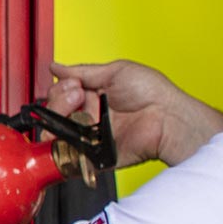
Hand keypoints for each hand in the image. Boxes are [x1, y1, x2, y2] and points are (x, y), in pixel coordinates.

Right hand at [49, 59, 222, 167]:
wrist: (167, 117)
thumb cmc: (152, 92)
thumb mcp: (116, 70)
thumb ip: (83, 71)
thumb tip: (58, 67)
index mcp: (94, 95)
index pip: (61, 95)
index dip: (61, 90)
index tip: (72, 85)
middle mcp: (91, 116)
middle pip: (56, 113)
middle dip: (59, 102)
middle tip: (77, 96)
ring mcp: (92, 137)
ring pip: (59, 134)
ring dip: (63, 121)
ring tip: (82, 113)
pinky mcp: (96, 156)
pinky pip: (73, 155)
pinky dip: (68, 146)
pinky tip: (77, 132)